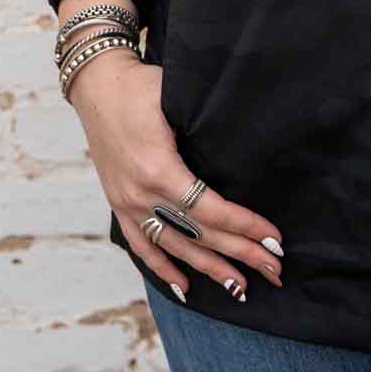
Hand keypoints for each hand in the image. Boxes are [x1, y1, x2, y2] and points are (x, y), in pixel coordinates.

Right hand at [67, 52, 285, 304]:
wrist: (96, 84)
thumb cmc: (141, 86)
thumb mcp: (178, 102)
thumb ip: (207, 133)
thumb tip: (249, 155)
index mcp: (158, 170)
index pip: (211, 211)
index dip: (245, 227)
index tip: (274, 239)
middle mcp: (140, 195)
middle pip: (198, 235)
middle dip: (240, 255)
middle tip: (274, 271)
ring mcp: (127, 203)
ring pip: (174, 247)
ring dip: (210, 269)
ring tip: (240, 288)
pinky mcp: (118, 204)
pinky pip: (142, 245)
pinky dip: (163, 268)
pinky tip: (185, 287)